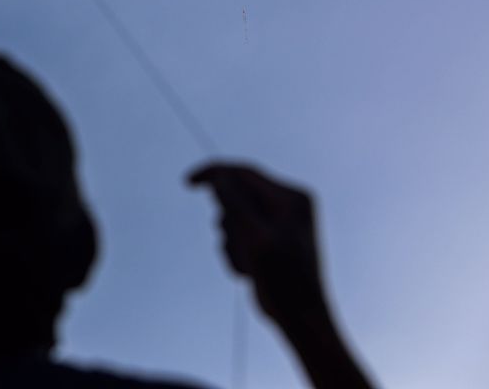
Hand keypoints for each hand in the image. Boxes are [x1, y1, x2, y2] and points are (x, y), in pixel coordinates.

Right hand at [188, 162, 375, 388]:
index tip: (187, 183)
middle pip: (237, 195)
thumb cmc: (283, 278)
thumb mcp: (255, 236)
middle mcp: (287, 204)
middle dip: (228, 223)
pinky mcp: (270, 238)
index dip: (214, 173)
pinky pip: (239, 234)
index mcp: (291, 196)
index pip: (244, 172)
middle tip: (238, 247)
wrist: (300, 317)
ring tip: (245, 265)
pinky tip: (248, 272)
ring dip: (231, 241)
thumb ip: (235, 202)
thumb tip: (218, 176)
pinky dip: (236, 251)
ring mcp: (279, 221)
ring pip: (234, 217)